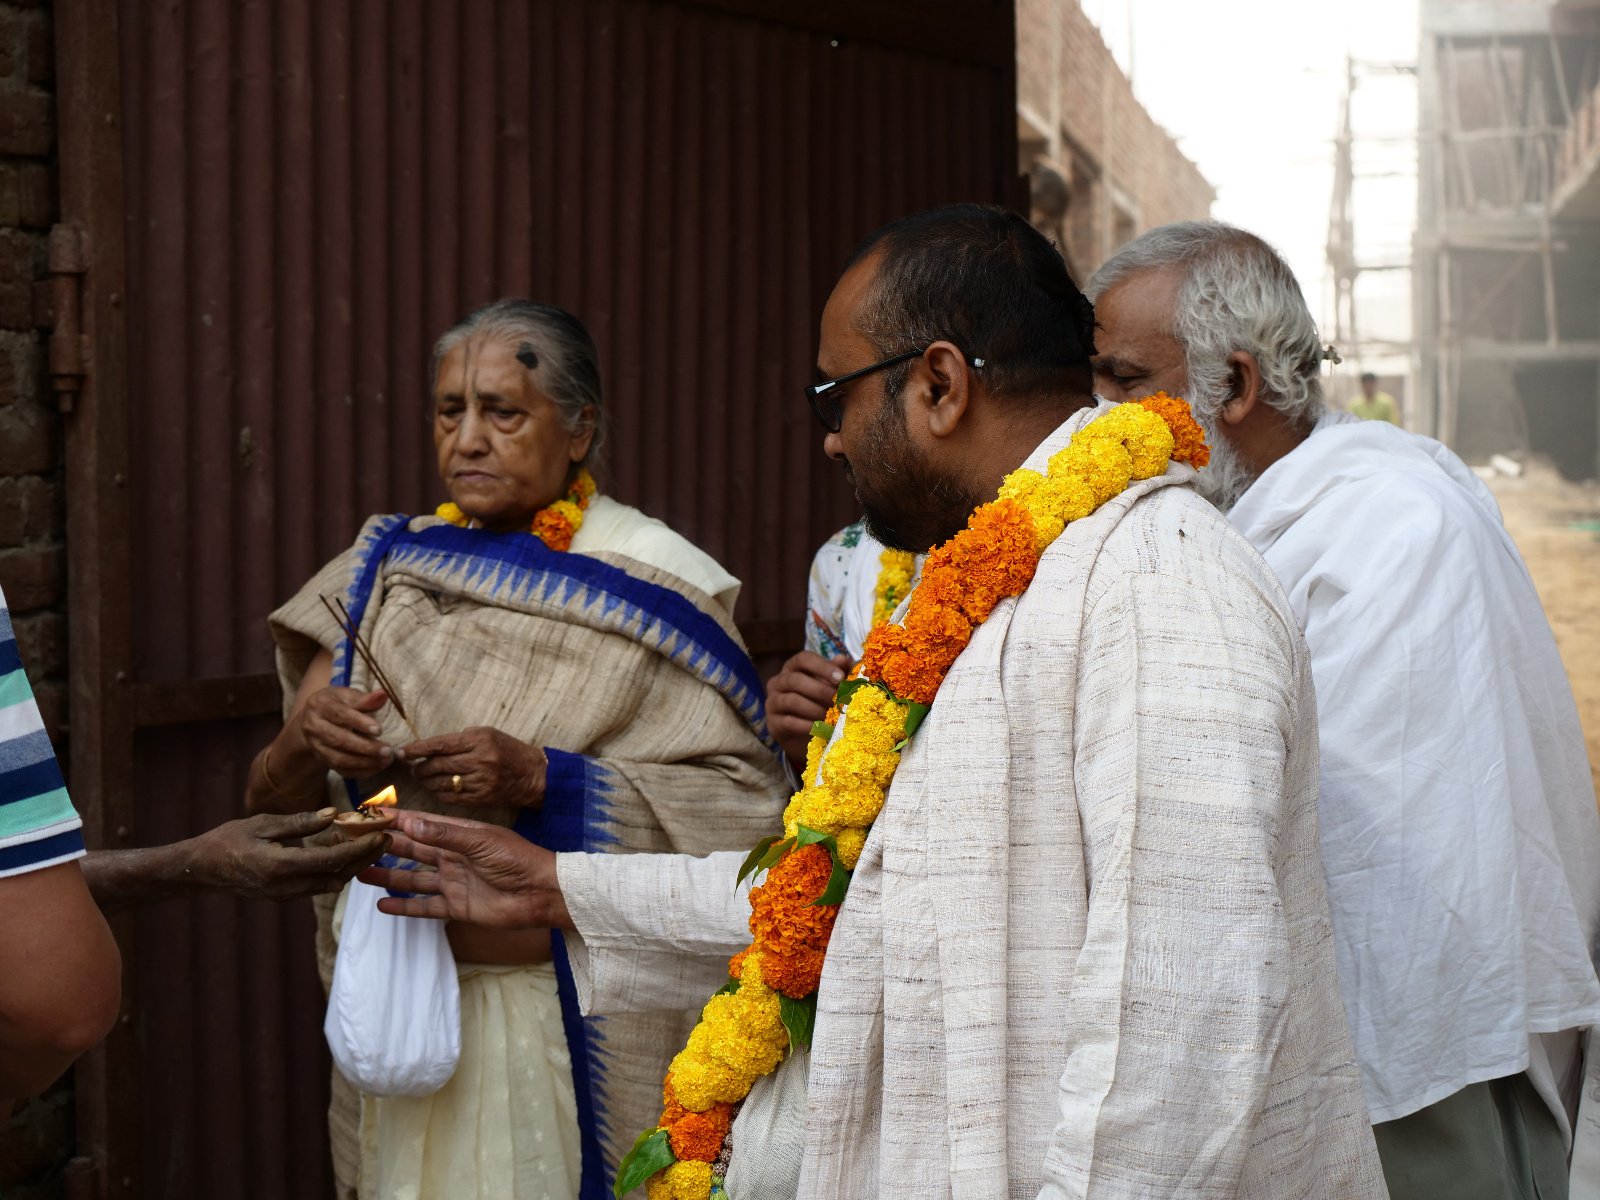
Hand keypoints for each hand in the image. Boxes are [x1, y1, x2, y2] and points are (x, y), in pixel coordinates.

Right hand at [186, 810, 389, 901]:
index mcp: (281, 866)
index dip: (361, 848)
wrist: (200, 870)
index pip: (333, 860)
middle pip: (339, 875)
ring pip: (332, 883)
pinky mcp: (284, 896)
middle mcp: (287, 886)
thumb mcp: (263, 823)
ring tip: (372, 843)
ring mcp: (286, 895)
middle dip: (366, 858)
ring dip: (354, 866)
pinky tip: (345, 852)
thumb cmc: (227, 839)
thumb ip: (301, 822)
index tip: (383, 833)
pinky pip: (319, 885)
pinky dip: (337, 870)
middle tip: (388, 838)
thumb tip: (334, 815)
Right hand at [296, 686, 394, 776]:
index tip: (379, 730)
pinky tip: (378, 767)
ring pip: (338, 759)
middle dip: (365, 747)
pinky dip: (361, 771)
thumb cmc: (337, 703)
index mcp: (320, 705)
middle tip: (387, 750)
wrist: (314, 718)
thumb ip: (365, 699)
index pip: (340, 714)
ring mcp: (316, 746)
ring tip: (386, 760)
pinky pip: (341, 770)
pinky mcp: (322, 759)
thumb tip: (383, 695)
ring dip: (364, 762)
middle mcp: (314, 727)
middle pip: (339, 740)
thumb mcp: (348, 695)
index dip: (360, 722)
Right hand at [359, 810, 569, 929]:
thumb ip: (444, 835)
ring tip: (360, 873)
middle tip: (355, 843)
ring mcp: (453, 881)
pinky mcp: (456, 906)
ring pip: (412, 878)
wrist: (541, 893)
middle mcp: (452, 856)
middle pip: (412, 850)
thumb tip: (410, 824)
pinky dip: (404, 906)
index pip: (420, 824)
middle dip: (385, 846)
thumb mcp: (480, 841)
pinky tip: (381, 905)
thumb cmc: (517, 859)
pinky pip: (424, 906)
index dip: (395, 820)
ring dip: (388, 875)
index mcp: (459, 835)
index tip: (368, 815)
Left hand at [396, 727, 546, 808]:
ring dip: (427, 782)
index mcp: (480, 740)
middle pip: (438, 765)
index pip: (440, 744)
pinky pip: (452, 797)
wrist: (533, 774)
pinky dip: (439, 794)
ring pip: (442, 783)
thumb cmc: (508, 750)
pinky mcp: (482, 798)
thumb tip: (430, 746)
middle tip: (413, 768)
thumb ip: (461, 739)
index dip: (417, 749)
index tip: (401, 752)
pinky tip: (437, 789)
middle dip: (420, 768)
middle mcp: (480, 760)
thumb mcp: (488, 734)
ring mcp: (481, 781)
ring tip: (423, 778)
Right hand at [766, 651, 849, 764]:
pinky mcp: (773, 724)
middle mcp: (778, 682)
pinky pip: (789, 722)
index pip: (803, 659)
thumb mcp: (832, 687)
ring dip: (816, 709)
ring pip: (792, 701)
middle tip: (840, 702)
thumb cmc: (821, 703)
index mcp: (793, 668)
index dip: (822, 666)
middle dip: (821, 691)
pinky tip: (822, 729)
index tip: (841, 678)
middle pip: (795, 679)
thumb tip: (842, 659)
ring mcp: (772, 703)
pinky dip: (808, 725)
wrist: (807, 736)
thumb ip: (839, 672)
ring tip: (833, 718)